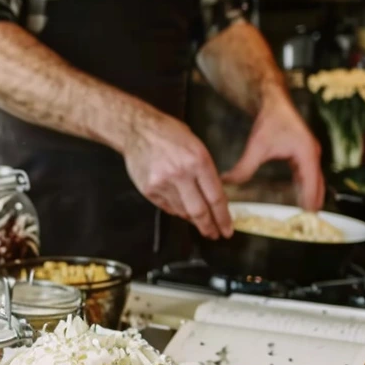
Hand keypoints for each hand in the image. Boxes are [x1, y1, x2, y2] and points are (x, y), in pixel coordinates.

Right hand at [124, 115, 232, 238]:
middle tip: (215, 234)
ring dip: (192, 218)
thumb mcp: (196, 146)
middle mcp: (181, 174)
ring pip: (182, 212)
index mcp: (198, 161)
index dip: (223, 218)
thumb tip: (213, 198)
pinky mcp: (149, 190)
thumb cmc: (169, 134)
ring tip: (198, 220)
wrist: (138, 130)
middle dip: (209, 227)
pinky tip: (180, 207)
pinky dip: (176, 210)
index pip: (215, 198)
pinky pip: (167, 207)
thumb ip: (206, 172)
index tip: (227, 229)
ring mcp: (162, 183)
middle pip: (199, 211)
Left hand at [222, 90, 324, 210]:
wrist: (275, 101)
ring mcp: (310, 154)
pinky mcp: (305, 154)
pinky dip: (307, 187)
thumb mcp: (257, 146)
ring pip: (315, 181)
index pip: (312, 184)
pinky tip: (300, 198)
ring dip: (311, 196)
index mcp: (306, 154)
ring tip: (306, 216)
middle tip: (309, 223)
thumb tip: (227, 182)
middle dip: (314, 203)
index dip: (310, 201)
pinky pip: (309, 175)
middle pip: (318, 185)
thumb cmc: (270, 120)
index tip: (308, 217)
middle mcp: (312, 155)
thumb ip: (244, 167)